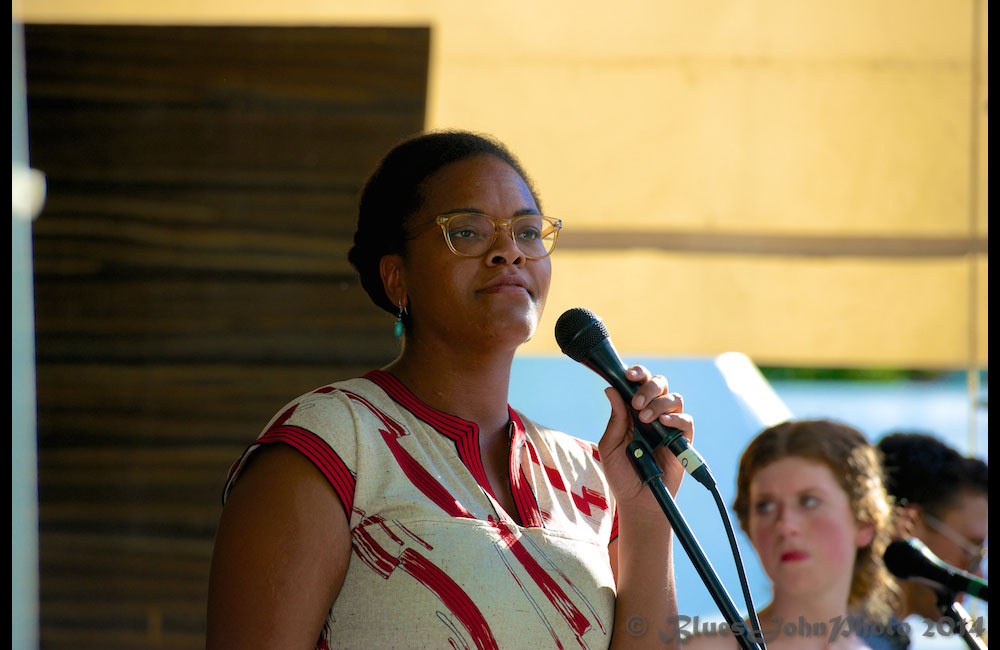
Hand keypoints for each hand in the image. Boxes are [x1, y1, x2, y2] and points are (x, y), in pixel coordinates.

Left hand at [598, 365, 693, 514]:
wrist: (637, 500)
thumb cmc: (622, 473)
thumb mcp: (611, 445)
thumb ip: (615, 418)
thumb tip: (611, 389)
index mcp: (634, 411)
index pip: (639, 383)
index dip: (636, 374)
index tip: (628, 375)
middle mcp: (653, 414)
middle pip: (660, 384)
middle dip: (649, 386)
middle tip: (637, 403)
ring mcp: (669, 426)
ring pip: (674, 398)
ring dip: (660, 403)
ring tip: (645, 419)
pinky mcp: (682, 441)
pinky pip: (686, 421)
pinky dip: (675, 418)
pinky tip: (662, 423)